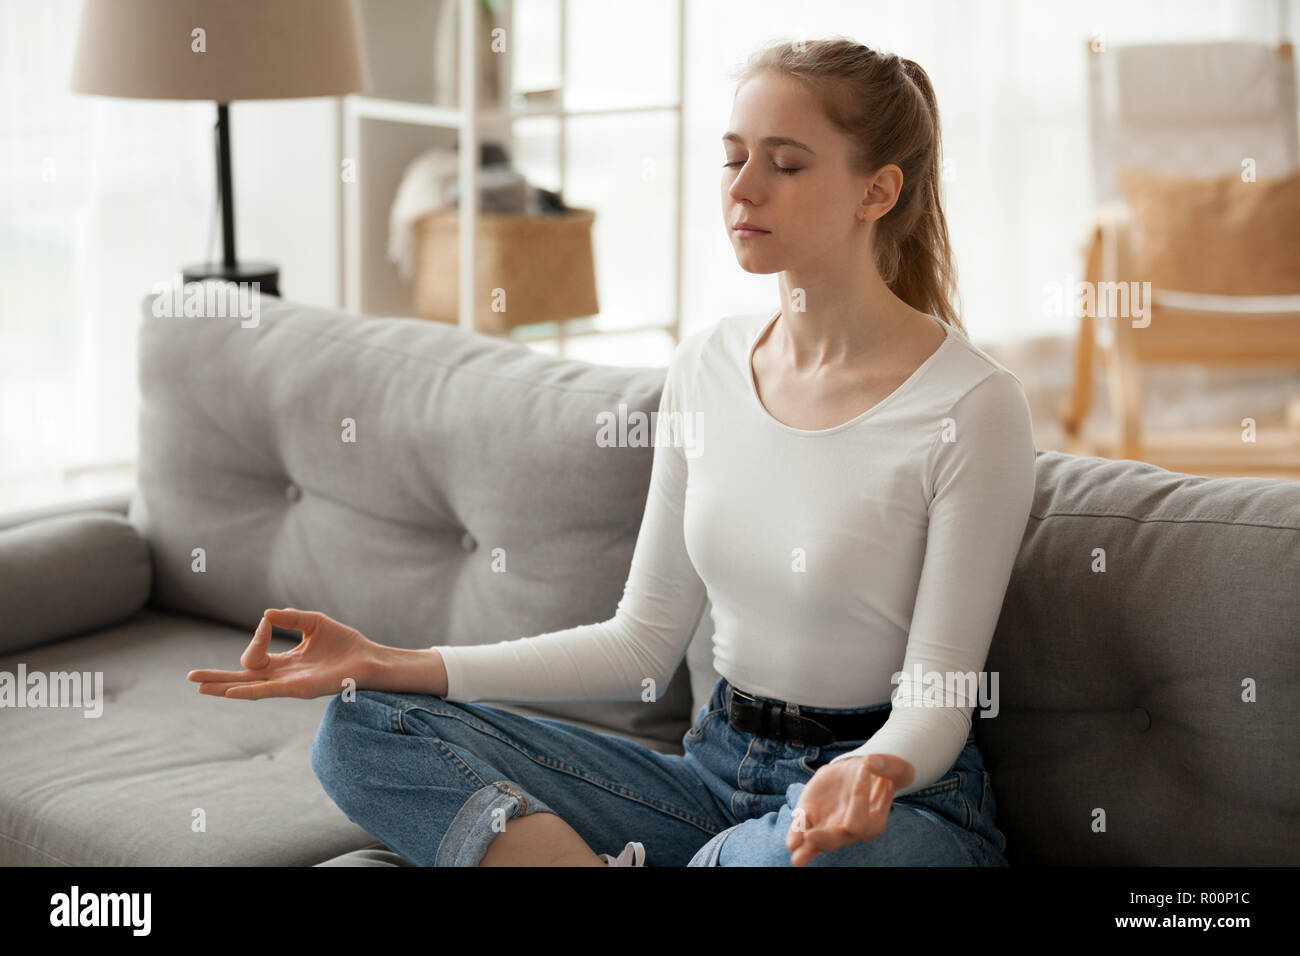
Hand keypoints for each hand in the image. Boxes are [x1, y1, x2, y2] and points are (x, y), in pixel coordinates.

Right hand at [186, 607, 376, 699]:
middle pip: (242, 678)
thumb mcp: (313, 623)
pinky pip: (268, 690)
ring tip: (201, 688)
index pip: (255, 654)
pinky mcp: (298, 689)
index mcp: (284, 662)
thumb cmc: (344, 643)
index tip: (268, 622)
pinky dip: (248, 690)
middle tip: (191, 679)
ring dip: (224, 687)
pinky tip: (231, 691)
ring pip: (249, 687)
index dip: (257, 635)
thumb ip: (289, 618)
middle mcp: (282, 676)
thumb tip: (264, 615)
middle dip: (216, 678)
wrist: (368, 658)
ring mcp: (288, 685)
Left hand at [784, 753, 914, 865]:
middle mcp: (849, 830)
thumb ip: (887, 766)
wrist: (863, 770)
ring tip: (796, 855)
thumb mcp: (896, 768)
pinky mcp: (812, 814)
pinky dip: (796, 833)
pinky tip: (791, 842)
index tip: (864, 767)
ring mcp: (829, 825)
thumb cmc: (885, 774)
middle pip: (838, 839)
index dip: (860, 795)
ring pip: (817, 842)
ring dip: (806, 848)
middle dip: (825, 839)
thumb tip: (870, 762)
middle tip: (812, 836)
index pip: (861, 820)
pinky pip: (802, 828)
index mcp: (872, 823)